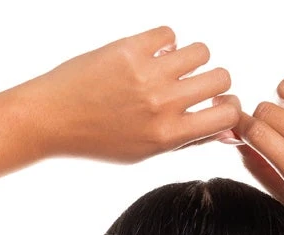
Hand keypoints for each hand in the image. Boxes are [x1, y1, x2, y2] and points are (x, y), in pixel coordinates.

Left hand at [25, 26, 238, 162]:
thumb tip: (222, 129)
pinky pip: (169, 33)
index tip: (218, 104)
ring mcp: (148, 75)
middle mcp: (162, 105)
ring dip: (192, 57)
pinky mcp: (131, 49)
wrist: (53, 118)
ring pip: (201, 51)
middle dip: (214, 80)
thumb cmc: (97, 140)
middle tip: (195, 83)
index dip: (230, 107)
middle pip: (221, 78)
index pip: (227, 116)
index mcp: (168, 136)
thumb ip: (183, 141)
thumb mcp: (144, 153)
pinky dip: (165, 41)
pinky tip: (150, 54)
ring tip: (172, 66)